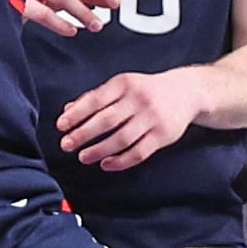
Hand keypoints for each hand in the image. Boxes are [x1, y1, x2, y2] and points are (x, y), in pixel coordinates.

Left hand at [53, 69, 199, 173]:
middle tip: (66, 144)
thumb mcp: (122, 85)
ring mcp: (152, 118)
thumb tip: (68, 111)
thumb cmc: (146, 89)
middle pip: (106, 121)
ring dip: (98, 150)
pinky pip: (138, 152)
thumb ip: (96, 97)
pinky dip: (120, 161)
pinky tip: (105, 164)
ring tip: (83, 156)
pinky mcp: (163, 136)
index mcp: (124, 83)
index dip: (76, 114)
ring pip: (121, 139)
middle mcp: (139, 99)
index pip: (95, 100)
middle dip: (83, 134)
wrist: (185, 92)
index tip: (61, 125)